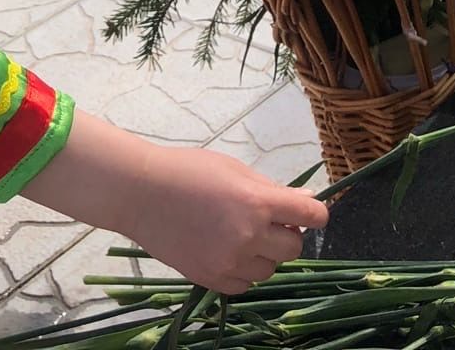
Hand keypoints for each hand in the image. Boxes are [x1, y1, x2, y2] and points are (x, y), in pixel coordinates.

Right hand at [121, 145, 328, 295]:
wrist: (139, 193)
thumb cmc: (186, 171)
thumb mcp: (233, 170)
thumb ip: (272, 189)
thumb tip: (307, 199)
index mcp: (257, 201)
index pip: (311, 215)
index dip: (315, 213)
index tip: (307, 212)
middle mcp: (249, 234)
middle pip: (294, 247)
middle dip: (286, 233)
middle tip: (265, 220)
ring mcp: (230, 260)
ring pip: (270, 269)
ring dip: (264, 254)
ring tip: (238, 234)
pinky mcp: (212, 278)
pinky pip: (245, 284)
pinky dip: (243, 270)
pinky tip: (225, 250)